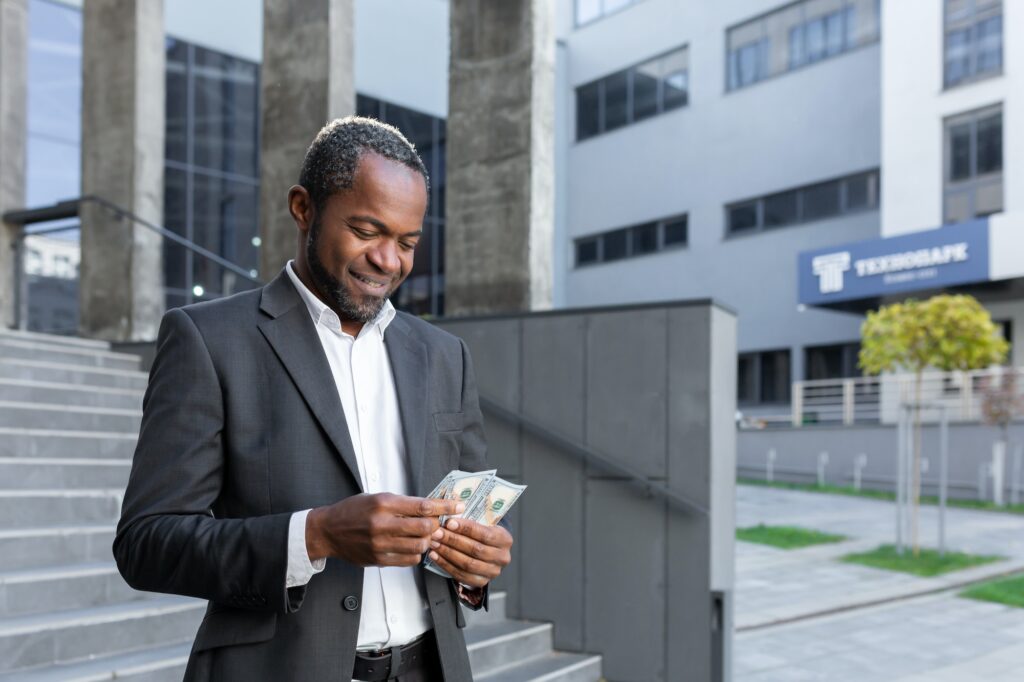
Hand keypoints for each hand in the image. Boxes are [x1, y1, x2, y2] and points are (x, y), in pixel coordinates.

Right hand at [306, 493, 462, 566]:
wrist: (328, 530)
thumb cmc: (354, 510)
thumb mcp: (378, 498)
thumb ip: (403, 504)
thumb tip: (432, 508)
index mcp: (384, 503)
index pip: (423, 505)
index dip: (445, 506)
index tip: (458, 506)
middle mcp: (383, 524)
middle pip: (425, 528)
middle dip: (437, 526)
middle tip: (437, 524)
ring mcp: (380, 544)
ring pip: (420, 546)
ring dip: (427, 541)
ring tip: (424, 536)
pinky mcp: (379, 559)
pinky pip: (409, 561)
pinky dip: (417, 554)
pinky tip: (412, 547)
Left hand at [428, 518, 512, 587]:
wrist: (489, 551)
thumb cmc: (482, 533)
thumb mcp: (484, 523)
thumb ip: (471, 518)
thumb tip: (450, 511)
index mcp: (505, 539)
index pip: (485, 534)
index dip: (466, 529)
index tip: (449, 522)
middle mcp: (502, 557)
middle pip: (475, 550)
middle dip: (453, 540)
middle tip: (437, 533)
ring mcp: (493, 572)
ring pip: (468, 564)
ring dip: (447, 552)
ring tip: (434, 543)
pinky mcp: (481, 582)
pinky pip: (461, 575)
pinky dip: (446, 565)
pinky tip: (435, 555)